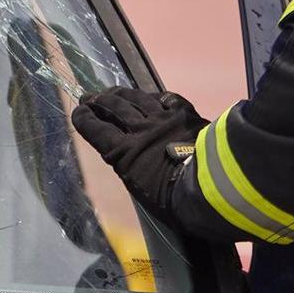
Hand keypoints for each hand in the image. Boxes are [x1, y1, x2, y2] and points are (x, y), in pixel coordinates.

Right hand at [71, 87, 207, 216]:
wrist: (215, 188)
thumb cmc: (175, 201)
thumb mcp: (143, 191)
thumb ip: (132, 169)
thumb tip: (133, 164)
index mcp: (124, 152)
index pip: (96, 128)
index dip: (83, 118)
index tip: (78, 112)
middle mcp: (139, 130)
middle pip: (113, 107)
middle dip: (97, 100)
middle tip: (90, 98)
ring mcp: (163, 119)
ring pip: (136, 97)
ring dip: (121, 93)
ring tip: (114, 92)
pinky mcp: (185, 114)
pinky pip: (166, 98)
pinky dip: (155, 96)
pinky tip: (152, 96)